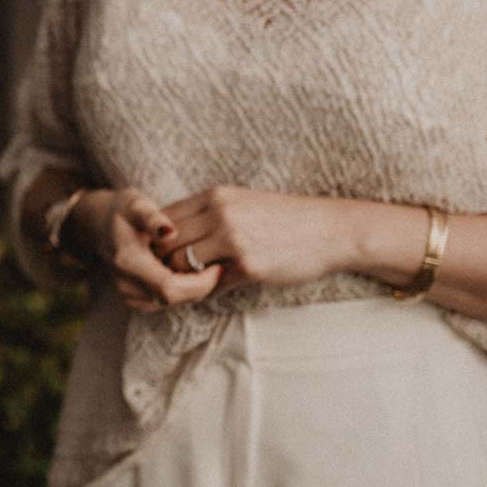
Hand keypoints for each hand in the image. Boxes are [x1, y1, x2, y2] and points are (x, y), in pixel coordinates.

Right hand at [71, 188, 221, 312]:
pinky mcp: (134, 298)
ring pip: (170, 303)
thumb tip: (170, 232)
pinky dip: (181, 291)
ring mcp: (128, 294)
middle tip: (217, 265)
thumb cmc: (121, 210)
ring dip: (191, 289)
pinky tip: (189, 273)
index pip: (169, 287)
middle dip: (199, 286)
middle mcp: (125, 283)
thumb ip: (152, 218)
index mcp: (127, 261)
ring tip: (203, 266)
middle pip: (172, 299)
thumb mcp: (136, 205)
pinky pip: (164, 302)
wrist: (97, 224)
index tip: (216, 266)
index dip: (197, 282)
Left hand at [157, 185, 351, 288]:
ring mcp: (233, 239)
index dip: (157, 240)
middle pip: (164, 243)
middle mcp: (219, 213)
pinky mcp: (248, 265)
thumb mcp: (241, 203)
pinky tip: (219, 287)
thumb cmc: (283, 219)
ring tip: (194, 283)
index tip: (164, 254)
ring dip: (183, 280)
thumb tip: (168, 236)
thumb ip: (206, 215)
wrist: (330, 231)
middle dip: (163, 263)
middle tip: (171, 276)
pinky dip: (208, 290)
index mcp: (215, 196)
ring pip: (180, 266)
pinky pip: (210, 285)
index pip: (162, 218)